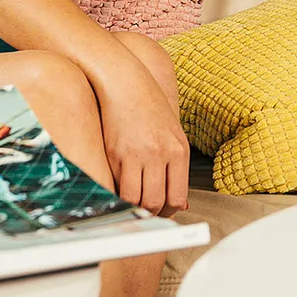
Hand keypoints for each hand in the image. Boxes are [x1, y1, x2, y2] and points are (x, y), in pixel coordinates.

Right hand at [94, 56, 190, 215]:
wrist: (126, 83)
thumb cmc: (150, 108)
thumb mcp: (173, 135)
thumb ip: (177, 169)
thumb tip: (181, 204)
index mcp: (179, 150)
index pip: (176, 197)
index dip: (168, 212)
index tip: (161, 214)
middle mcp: (160, 154)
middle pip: (155, 202)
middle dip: (150, 214)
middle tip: (145, 214)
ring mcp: (137, 154)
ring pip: (135, 198)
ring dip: (132, 206)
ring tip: (131, 205)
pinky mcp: (115, 153)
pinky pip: (117, 185)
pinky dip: (117, 193)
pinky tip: (118, 190)